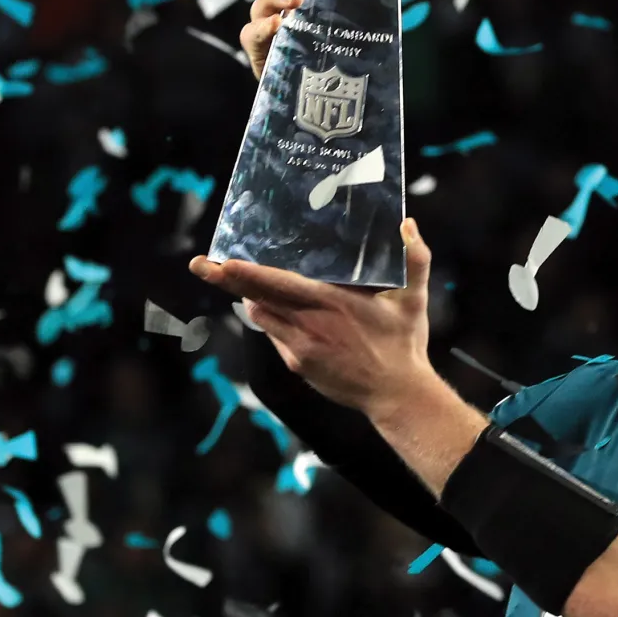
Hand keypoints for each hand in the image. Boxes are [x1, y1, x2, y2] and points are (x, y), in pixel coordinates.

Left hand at [189, 218, 435, 415]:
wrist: (396, 394)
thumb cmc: (404, 343)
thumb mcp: (414, 299)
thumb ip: (415, 259)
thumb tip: (409, 223)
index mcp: (332, 303)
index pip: (278, 284)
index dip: (247, 273)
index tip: (222, 262)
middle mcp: (308, 325)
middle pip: (257, 298)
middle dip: (227, 280)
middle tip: (202, 264)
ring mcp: (299, 348)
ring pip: (263, 316)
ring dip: (252, 298)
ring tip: (239, 279)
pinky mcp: (299, 364)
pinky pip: (276, 335)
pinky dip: (273, 319)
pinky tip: (279, 311)